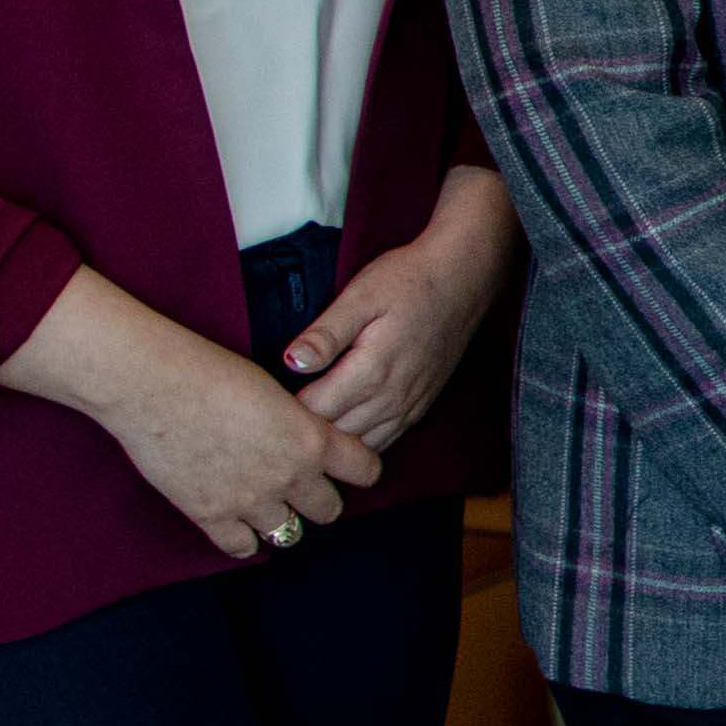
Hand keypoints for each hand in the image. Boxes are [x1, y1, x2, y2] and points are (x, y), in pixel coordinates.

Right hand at [0, 268, 377, 561]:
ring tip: (263, 502)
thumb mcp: (273, 391)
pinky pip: (242, 547)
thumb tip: (304, 437)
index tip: (345, 467)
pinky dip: (241, 537)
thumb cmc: (207, 370)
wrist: (151, 382)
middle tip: (297, 485)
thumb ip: (297, 424)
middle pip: (329, 510)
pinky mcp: (211, 516)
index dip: (357, 469)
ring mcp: (251, 501)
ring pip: (289, 533)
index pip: (366, 471)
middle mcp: (290, 476)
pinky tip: (234, 519)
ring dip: (279, 518)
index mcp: (312, 439)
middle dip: (317, 499)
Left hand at [284, 170, 518, 456]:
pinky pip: (385, 442)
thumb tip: (291, 362)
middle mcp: (392, 396)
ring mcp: (409, 405)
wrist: (464, 279)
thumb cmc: (409, 280)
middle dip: (304, 434)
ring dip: (331, 445)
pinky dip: (359, 446)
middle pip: (336, 435)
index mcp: (371, 370)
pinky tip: (340, 437)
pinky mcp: (420, 406)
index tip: (261, 404)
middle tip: (271, 424)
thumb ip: (326, 333)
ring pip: (361, 446)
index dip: (284, 412)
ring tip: (300, 435)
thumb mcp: (361, 295)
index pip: (315, 411)